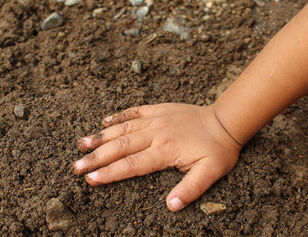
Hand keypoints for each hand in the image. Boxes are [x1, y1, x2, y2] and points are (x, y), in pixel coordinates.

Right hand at [73, 103, 241, 211]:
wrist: (224, 121)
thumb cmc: (217, 149)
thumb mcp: (210, 173)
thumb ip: (190, 189)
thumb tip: (171, 206)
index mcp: (165, 151)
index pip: (132, 164)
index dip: (110, 173)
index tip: (91, 179)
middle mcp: (156, 134)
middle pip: (121, 146)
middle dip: (97, 158)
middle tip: (75, 166)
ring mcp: (157, 119)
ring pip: (123, 128)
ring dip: (101, 136)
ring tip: (81, 144)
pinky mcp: (159, 109)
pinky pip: (135, 111)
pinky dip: (119, 116)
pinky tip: (105, 121)